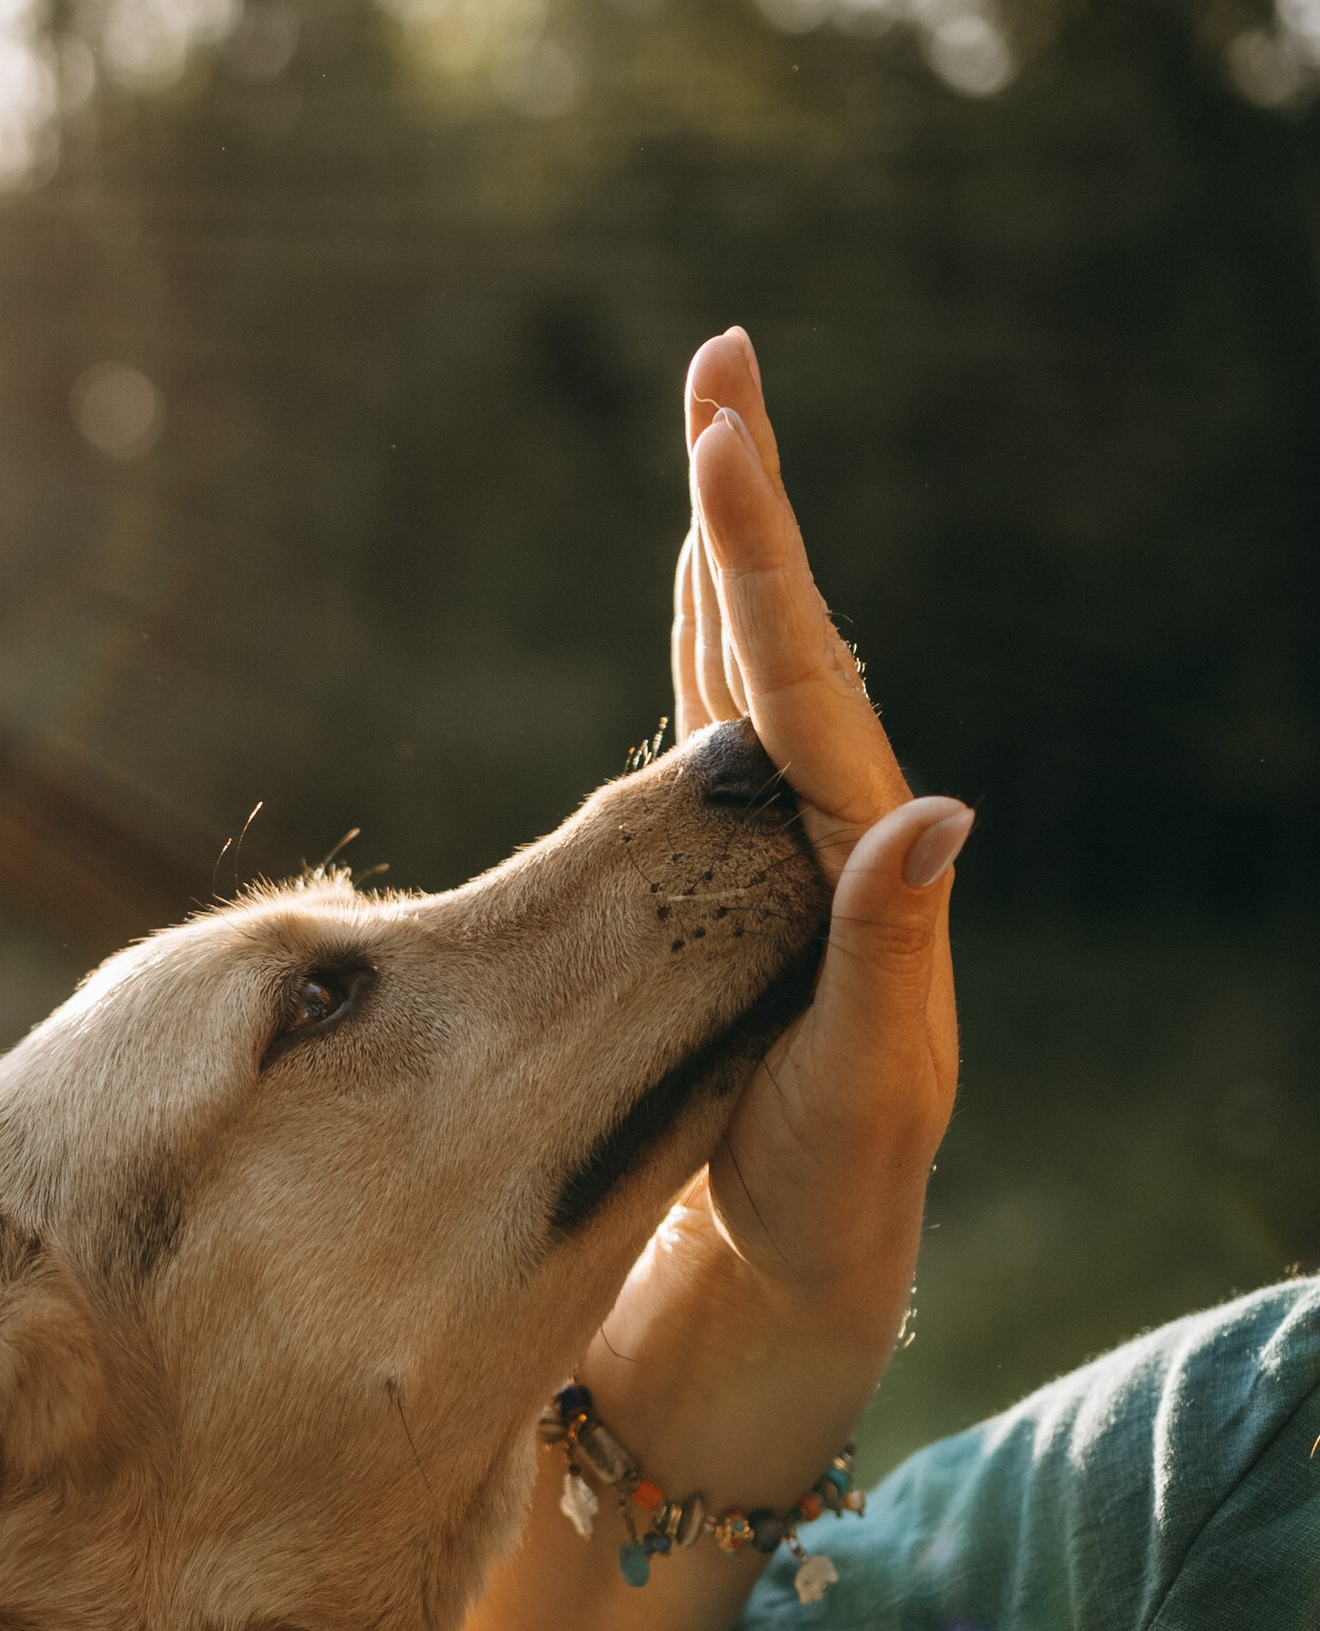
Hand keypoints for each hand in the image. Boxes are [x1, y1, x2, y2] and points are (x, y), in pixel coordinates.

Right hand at [588, 328, 967, 1500]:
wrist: (797, 1272)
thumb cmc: (829, 1199)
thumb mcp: (867, 1092)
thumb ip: (892, 955)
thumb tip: (937, 809)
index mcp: (854, 853)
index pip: (797, 667)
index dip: (754, 543)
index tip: (722, 425)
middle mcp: (831, 828)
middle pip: (780, 629)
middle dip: (747, 495)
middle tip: (723, 359)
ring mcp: (786, 850)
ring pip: (751, 663)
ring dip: (728, 548)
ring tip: (716, 433)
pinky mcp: (736, 887)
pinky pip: (718, 729)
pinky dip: (703, 643)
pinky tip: (693, 600)